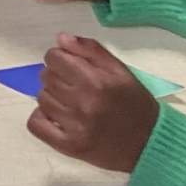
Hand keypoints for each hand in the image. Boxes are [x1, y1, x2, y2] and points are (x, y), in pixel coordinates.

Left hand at [28, 34, 159, 172]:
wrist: (149, 143)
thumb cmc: (135, 103)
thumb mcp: (120, 71)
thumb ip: (91, 50)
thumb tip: (61, 39)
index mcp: (97, 81)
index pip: (54, 58)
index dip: (58, 58)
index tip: (67, 65)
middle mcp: (84, 103)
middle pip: (46, 77)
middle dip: (55, 76)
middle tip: (72, 84)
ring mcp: (75, 126)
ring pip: (41, 99)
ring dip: (51, 97)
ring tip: (69, 101)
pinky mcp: (69, 146)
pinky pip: (36, 124)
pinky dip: (41, 118)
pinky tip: (56, 117)